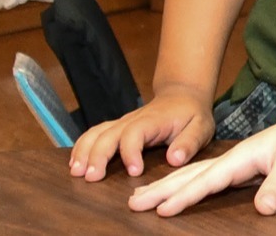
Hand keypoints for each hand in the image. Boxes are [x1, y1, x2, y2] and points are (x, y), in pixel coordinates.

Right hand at [69, 85, 214, 180]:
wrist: (182, 96)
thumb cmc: (192, 115)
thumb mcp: (201, 127)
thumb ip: (189, 143)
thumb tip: (174, 159)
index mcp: (153, 120)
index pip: (135, 133)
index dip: (131, 152)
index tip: (134, 172)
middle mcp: (133, 120)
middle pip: (108, 134)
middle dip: (97, 156)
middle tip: (91, 178)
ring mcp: (122, 123)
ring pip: (96, 133)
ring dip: (83, 151)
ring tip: (76, 173)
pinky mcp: (117, 127)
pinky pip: (94, 134)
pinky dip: (81, 147)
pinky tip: (75, 164)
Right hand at [128, 116, 275, 216]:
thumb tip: (264, 209)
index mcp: (240, 158)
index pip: (207, 180)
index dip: (186, 196)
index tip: (162, 210)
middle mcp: (230, 159)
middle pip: (189, 175)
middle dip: (161, 190)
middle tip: (133, 203)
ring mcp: (231, 162)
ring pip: (190, 174)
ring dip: (165, 186)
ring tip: (139, 197)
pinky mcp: (236, 167)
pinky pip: (201, 176)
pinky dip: (182, 183)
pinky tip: (171, 190)